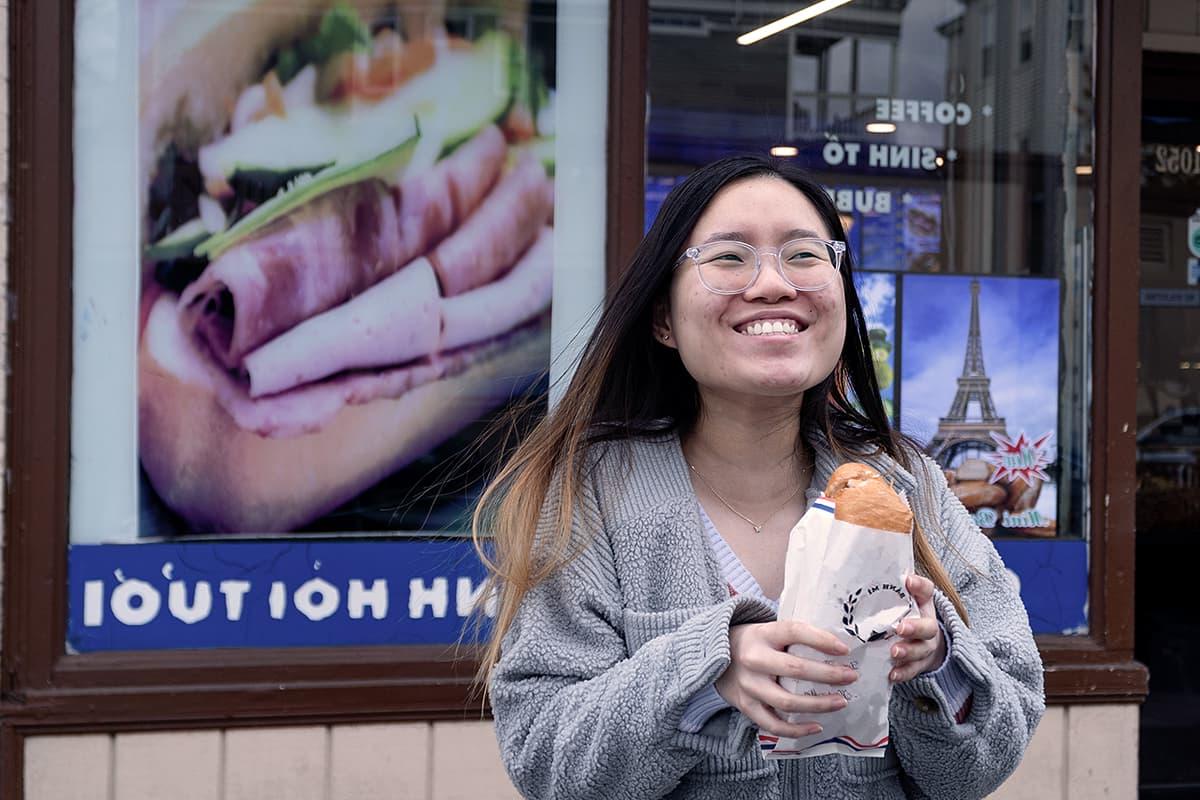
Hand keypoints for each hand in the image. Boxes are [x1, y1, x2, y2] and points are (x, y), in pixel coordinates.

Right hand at [715, 620, 857, 738]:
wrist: (715, 657)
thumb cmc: (753, 643)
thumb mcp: (767, 629)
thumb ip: (793, 636)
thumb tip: (836, 645)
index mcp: (762, 634)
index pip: (795, 632)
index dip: (821, 640)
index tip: (845, 650)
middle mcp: (754, 659)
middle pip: (796, 669)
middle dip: (828, 675)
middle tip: (851, 677)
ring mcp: (749, 685)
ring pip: (787, 701)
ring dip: (818, 704)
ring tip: (840, 702)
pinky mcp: (746, 706)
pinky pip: (773, 724)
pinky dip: (797, 730)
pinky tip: (817, 727)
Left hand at [888, 574, 947, 682]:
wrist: (924, 643)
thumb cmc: (904, 616)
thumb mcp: (899, 601)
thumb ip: (889, 589)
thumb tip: (868, 569)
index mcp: (923, 605)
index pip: (926, 591)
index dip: (919, 585)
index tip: (908, 581)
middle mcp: (928, 625)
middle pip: (928, 627)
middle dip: (915, 628)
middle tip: (900, 628)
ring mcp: (925, 647)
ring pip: (921, 650)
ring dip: (908, 652)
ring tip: (894, 652)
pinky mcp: (919, 664)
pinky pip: (913, 670)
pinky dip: (903, 673)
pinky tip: (892, 674)